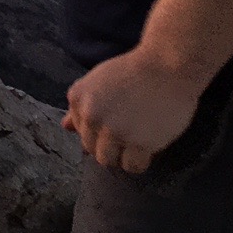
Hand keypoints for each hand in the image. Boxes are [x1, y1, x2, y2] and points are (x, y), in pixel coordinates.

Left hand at [62, 49, 203, 173]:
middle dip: (108, 145)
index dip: (99, 130)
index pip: (80, 130)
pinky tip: (147, 150)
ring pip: (108, 161)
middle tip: (127, 134)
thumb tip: (65, 127)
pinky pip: (131, 167)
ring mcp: (113, 130)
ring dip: (121, 156)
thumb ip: (81, 105)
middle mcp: (91, 116)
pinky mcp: (138, 143)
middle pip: (91, 148)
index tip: (116, 121)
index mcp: (77, 98)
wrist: (166, 65)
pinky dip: (139, 162)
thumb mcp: (98, 81)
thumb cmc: (134, 71)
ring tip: (135, 144)